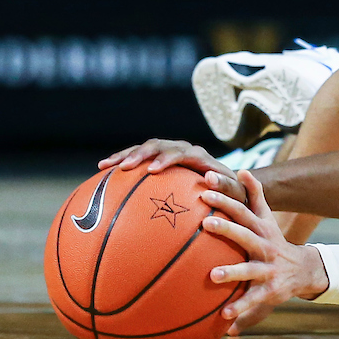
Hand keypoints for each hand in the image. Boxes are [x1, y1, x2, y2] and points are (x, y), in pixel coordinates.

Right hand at [99, 138, 247, 202]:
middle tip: (124, 167)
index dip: (166, 159)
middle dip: (140, 154)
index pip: (181, 153)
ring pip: (144, 148)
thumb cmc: (232, 193)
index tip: (152, 170)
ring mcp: (169, 152)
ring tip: (105, 166)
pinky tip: (103, 170)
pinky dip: (122, 161)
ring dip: (125, 155)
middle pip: (158, 145)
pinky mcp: (159, 159)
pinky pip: (138, 157)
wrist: (226, 186)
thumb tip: (210, 179)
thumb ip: (226, 185)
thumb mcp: (235, 192)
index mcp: (199, 156)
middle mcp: (183, 149)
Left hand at [201, 171, 329, 335]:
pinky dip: (240, 308)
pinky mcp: (269, 291)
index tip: (206, 190)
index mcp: (262, 229)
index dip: (226, 199)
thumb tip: (244, 169)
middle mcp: (265, 246)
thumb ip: (257, 195)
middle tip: (206, 223)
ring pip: (249, 270)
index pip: (242, 210)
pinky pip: (253, 300)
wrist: (305, 270)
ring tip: (213, 275)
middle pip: (246, 235)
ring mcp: (268, 269)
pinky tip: (224, 316)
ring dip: (232, 272)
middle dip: (227, 229)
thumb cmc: (275, 241)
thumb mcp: (268, 219)